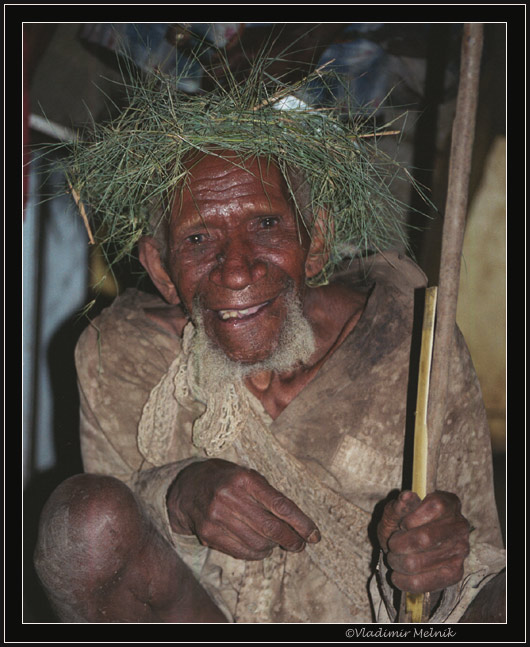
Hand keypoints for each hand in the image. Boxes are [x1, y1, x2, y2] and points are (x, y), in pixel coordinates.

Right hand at [167, 458, 320, 559]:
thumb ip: (271, 497)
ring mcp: (216, 517)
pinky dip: (256, 554)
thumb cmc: (228, 480)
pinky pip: (242, 552)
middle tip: (300, 545)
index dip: (301, 523)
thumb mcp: (249, 477)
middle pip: (271, 528)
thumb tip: (297, 525)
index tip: (315, 535)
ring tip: (275, 542)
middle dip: (291, 540)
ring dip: (273, 547)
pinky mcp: (208, 534)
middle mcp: (229, 497)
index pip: (280, 505)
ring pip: (257, 544)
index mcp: (244, 479)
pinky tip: (260, 547)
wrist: (188, 487)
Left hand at [377, 490, 469, 593]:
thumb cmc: (402, 524)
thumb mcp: (395, 511)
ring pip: (417, 562)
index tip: (403, 524)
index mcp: (449, 502)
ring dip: (397, 562)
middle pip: (424, 538)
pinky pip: (423, 583)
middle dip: (398, 544)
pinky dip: (404, 580)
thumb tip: (407, 496)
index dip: (412, 517)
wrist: (409, 548)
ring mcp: (461, 550)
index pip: (435, 507)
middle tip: (392, 545)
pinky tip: (398, 575)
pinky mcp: (455, 572)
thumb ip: (399, 505)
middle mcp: (460, 525)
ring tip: (394, 558)